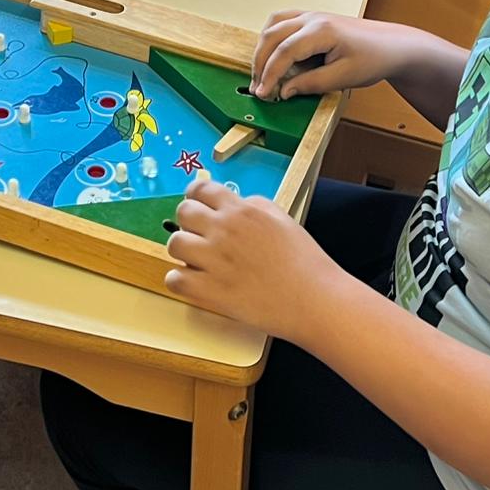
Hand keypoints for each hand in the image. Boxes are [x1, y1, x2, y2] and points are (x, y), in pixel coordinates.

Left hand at [165, 179, 343, 341]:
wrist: (315, 299)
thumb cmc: (305, 262)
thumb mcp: (283, 219)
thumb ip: (255, 206)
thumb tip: (237, 204)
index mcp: (242, 211)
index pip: (200, 190)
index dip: (194, 197)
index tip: (195, 205)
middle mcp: (224, 231)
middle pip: (183, 213)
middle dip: (188, 222)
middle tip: (199, 236)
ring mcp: (214, 261)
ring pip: (174, 244)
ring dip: (183, 251)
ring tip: (197, 261)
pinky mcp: (210, 292)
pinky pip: (174, 279)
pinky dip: (180, 281)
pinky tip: (195, 282)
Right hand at [250, 10, 401, 99]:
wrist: (393, 46)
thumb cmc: (374, 58)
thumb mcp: (343, 78)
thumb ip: (311, 84)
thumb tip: (284, 90)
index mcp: (321, 30)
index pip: (284, 52)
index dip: (269, 74)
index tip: (263, 94)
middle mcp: (312, 18)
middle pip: (272, 36)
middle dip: (260, 63)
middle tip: (258, 88)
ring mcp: (311, 15)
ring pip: (273, 26)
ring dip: (262, 49)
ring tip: (261, 73)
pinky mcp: (312, 19)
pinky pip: (282, 22)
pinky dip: (271, 39)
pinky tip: (272, 55)